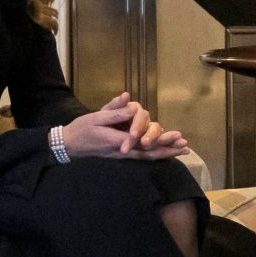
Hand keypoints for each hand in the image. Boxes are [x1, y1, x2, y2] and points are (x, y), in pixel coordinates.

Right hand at [62, 92, 189, 159]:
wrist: (70, 144)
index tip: (175, 135)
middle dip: (168, 148)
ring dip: (165, 153)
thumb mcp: (96, 116)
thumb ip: (114, 110)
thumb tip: (129, 100)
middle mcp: (122, 150)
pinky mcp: (122, 154)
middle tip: (185, 146)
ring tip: (183, 151)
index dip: (160, 138)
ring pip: (147, 156)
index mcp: (117, 140)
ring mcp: (122, 154)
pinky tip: (166, 153)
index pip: (142, 141)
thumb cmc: (82, 128)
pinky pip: (142, 156)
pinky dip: (155, 155)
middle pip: (149, 152)